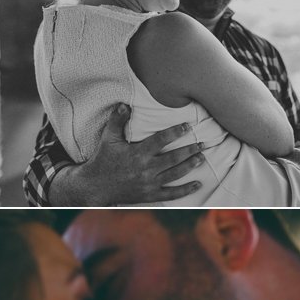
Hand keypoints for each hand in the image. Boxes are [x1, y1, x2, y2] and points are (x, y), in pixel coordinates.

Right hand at [47, 104, 202, 203]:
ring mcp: (149, 183)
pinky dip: (186, 190)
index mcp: (137, 153)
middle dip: (189, 150)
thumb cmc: (103, 159)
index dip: (175, 132)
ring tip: (201, 157)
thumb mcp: (108, 138)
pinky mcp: (150, 195)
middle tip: (202, 143)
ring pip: (175, 174)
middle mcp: (146, 169)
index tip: (188, 126)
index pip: (161, 140)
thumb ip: (118, 120)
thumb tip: (126, 104)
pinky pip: (171, 193)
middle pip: (173, 158)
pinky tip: (197, 184)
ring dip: (190, 166)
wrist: (96, 186)